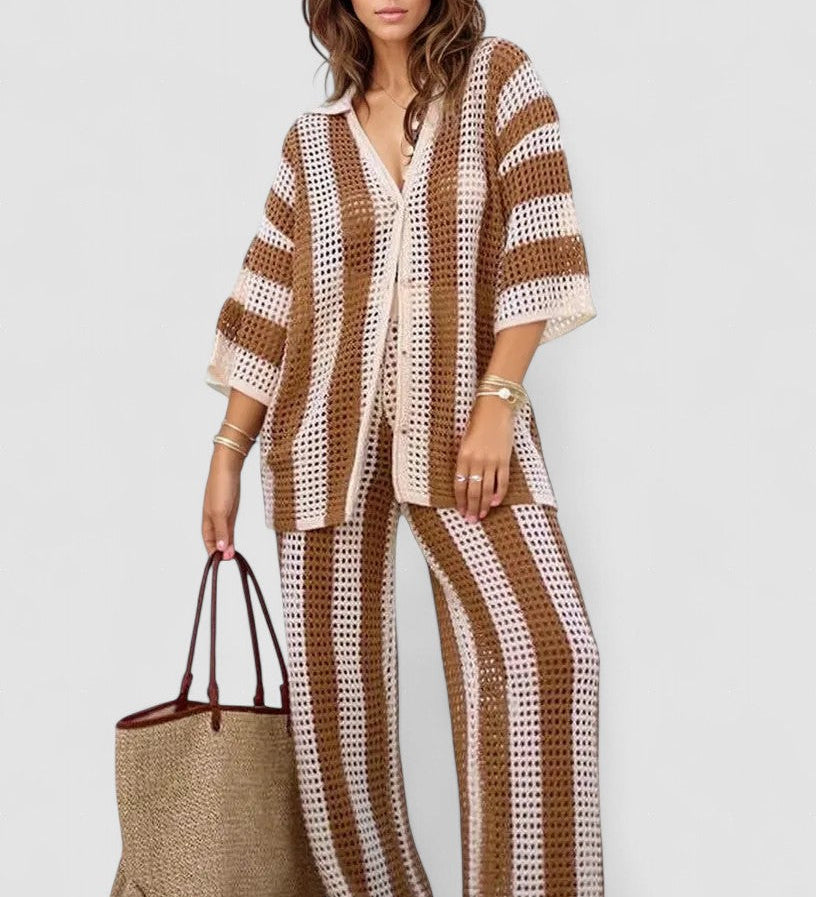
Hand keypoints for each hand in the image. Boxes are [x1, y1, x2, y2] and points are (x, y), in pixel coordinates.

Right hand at [202, 446, 242, 558]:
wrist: (228, 469)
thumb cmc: (220, 488)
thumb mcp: (221, 512)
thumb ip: (222, 532)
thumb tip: (221, 550)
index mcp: (206, 522)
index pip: (208, 543)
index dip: (213, 553)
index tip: (221, 562)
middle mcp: (213, 522)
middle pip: (216, 542)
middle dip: (221, 552)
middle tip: (230, 560)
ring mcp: (223, 517)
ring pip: (224, 537)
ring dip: (228, 547)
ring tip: (233, 557)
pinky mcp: (231, 512)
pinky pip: (230, 530)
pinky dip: (232, 539)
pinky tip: (234, 547)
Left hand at [454, 394, 514, 521]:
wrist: (495, 406)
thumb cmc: (478, 420)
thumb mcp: (465, 440)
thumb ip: (464, 459)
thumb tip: (465, 480)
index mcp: (463, 456)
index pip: (459, 485)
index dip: (460, 500)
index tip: (461, 511)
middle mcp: (476, 460)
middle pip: (473, 491)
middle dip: (471, 507)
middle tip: (471, 519)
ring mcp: (491, 460)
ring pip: (487, 489)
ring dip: (484, 505)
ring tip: (482, 515)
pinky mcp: (504, 459)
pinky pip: (502, 481)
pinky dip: (499, 493)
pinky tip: (496, 502)